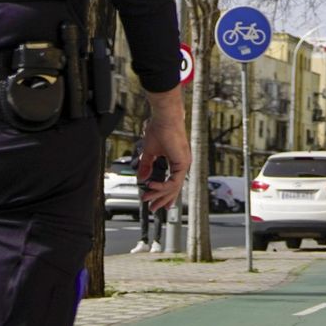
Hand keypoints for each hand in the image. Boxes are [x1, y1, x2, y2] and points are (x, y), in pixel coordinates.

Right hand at [138, 89, 190, 212]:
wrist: (164, 117)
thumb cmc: (159, 128)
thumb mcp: (150, 152)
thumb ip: (146, 166)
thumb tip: (141, 178)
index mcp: (177, 161)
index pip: (173, 183)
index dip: (164, 194)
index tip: (156, 202)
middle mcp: (183, 164)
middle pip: (174, 189)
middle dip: (162, 200)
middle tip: (153, 208)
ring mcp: (184, 164)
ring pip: (174, 187)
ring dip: (159, 194)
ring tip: (147, 198)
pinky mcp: (182, 163)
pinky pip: (174, 181)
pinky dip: (162, 186)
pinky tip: (151, 185)